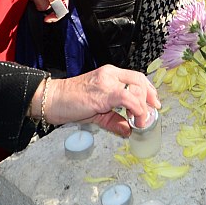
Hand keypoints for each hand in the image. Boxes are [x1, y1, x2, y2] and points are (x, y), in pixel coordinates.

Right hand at [42, 66, 159, 135]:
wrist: (52, 100)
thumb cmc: (70, 103)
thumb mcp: (97, 112)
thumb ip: (114, 120)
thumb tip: (129, 131)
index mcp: (110, 74)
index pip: (136, 77)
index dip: (148, 90)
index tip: (153, 104)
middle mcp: (110, 74)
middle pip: (140, 80)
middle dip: (150, 97)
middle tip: (151, 113)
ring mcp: (107, 81)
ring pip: (136, 88)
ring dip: (143, 106)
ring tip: (141, 121)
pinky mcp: (103, 93)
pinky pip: (127, 97)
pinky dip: (136, 109)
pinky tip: (136, 120)